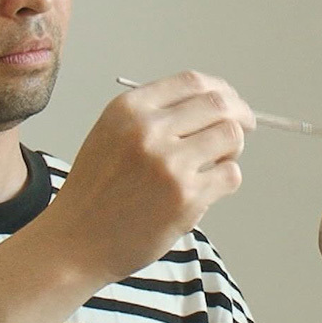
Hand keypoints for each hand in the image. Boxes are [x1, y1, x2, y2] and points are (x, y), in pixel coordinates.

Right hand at [42, 70, 255, 285]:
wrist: (75, 241)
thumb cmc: (96, 191)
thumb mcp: (112, 134)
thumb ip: (156, 115)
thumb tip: (215, 104)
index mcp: (129, 108)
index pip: (193, 82)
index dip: (221, 90)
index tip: (232, 103)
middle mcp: (149, 130)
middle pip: (219, 105)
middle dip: (240, 115)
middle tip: (246, 127)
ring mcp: (169, 164)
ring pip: (231, 137)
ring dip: (232, 150)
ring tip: (213, 165)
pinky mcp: (186, 197)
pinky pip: (230, 175)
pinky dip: (225, 180)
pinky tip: (203, 190)